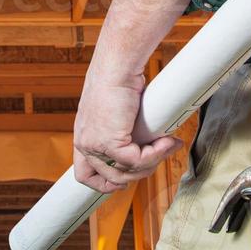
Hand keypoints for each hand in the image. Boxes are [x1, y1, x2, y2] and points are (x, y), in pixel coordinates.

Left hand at [72, 68, 183, 192]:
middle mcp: (85, 143)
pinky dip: (155, 155)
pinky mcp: (109, 142)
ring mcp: (94, 145)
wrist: (117, 66)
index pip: (85, 175)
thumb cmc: (118, 80)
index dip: (106, 183)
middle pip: (111, 179)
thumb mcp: (116, 111)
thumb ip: (123, 130)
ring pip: (126, 172)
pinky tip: (166, 142)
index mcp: (84, 137)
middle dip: (139, 173)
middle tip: (158, 155)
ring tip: (166, 146)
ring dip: (151, 163)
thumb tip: (147, 144)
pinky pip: (136, 160)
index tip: (126, 180)